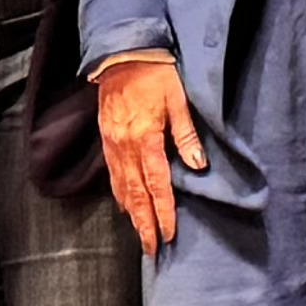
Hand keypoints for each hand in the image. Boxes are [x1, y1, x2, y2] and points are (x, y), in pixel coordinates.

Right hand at [94, 50, 204, 254]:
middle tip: (151, 249)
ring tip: (140, 235)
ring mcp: (113, 145)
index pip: (157, 184)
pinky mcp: (107, 141)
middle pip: (136, 194)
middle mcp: (126, 147)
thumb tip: (199, 166)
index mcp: (146, 138)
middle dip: (144, 224)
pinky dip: (119, 195)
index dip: (164, 212)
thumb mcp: (179, 100)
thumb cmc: (155, 75)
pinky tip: (126, 206)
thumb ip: (187, 135)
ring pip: (121, 188)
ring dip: (132, 214)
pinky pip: (112, 175)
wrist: (121, 56)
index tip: (169, 235)